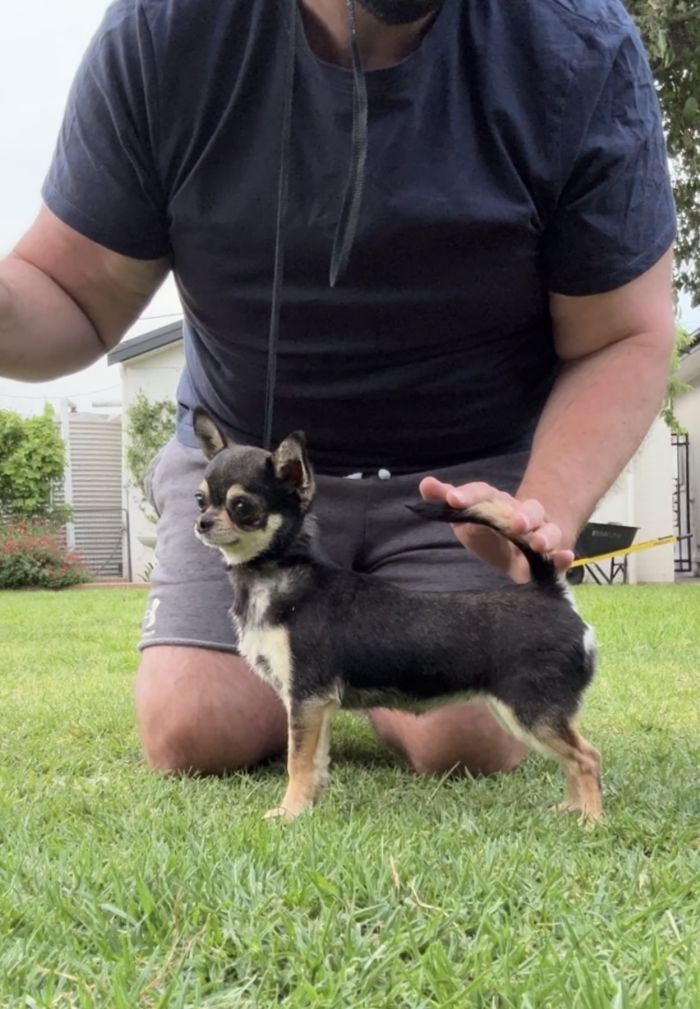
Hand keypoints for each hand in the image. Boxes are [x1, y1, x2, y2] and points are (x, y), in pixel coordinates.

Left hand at [419, 477, 574, 583]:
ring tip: (537, 543)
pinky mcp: (551, 556)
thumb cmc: (488, 531)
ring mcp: (540, 533)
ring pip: (548, 530)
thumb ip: (445, 501)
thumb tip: (426, 484)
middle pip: (528, 508)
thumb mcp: (465, 518)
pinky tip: (564, 558)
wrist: (521, 547)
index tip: (452, 499)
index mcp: (497, 502)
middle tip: (515, 522)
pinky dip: (564, 556)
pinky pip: (562, 553)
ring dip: (544, 535)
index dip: (469, 495)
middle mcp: (523, 513)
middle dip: (524, 514)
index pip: (484, 493)